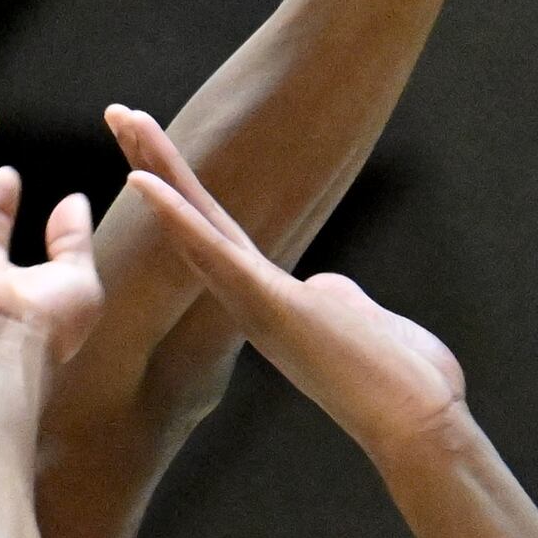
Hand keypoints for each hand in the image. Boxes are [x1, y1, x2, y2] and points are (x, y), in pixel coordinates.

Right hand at [105, 106, 466, 455]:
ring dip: (155, 169)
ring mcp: (255, 304)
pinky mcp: (269, 309)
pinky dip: (177, 220)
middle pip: (193, 217)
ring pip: (193, 225)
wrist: (419, 425)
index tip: (151, 152)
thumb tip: (328, 290)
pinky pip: (213, 256)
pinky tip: (144, 186)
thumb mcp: (359, 319)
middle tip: (118, 111)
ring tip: (123, 119)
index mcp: (269, 299)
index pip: (215, 231)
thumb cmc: (400, 380)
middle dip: (154, 163)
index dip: (181, 189)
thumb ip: (333, 299)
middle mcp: (250, 300)